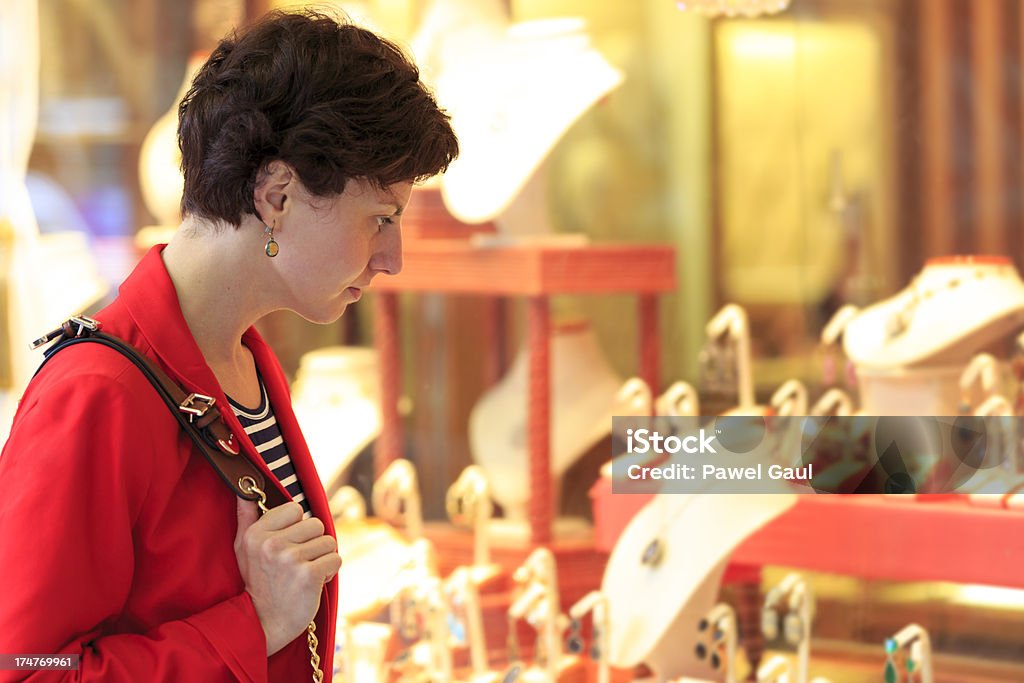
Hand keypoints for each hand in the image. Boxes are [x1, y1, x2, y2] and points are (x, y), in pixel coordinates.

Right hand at [234, 498, 341, 654]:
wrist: (264, 623)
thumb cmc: (257, 581)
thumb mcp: (243, 548)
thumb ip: (246, 517)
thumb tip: (244, 491)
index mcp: (256, 533)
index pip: (295, 509)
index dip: (296, 527)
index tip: (287, 545)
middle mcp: (272, 544)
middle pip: (315, 524)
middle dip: (312, 543)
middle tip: (297, 563)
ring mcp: (290, 559)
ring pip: (328, 542)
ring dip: (321, 558)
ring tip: (304, 574)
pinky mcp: (309, 574)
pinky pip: (335, 559)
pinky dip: (329, 572)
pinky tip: (313, 583)